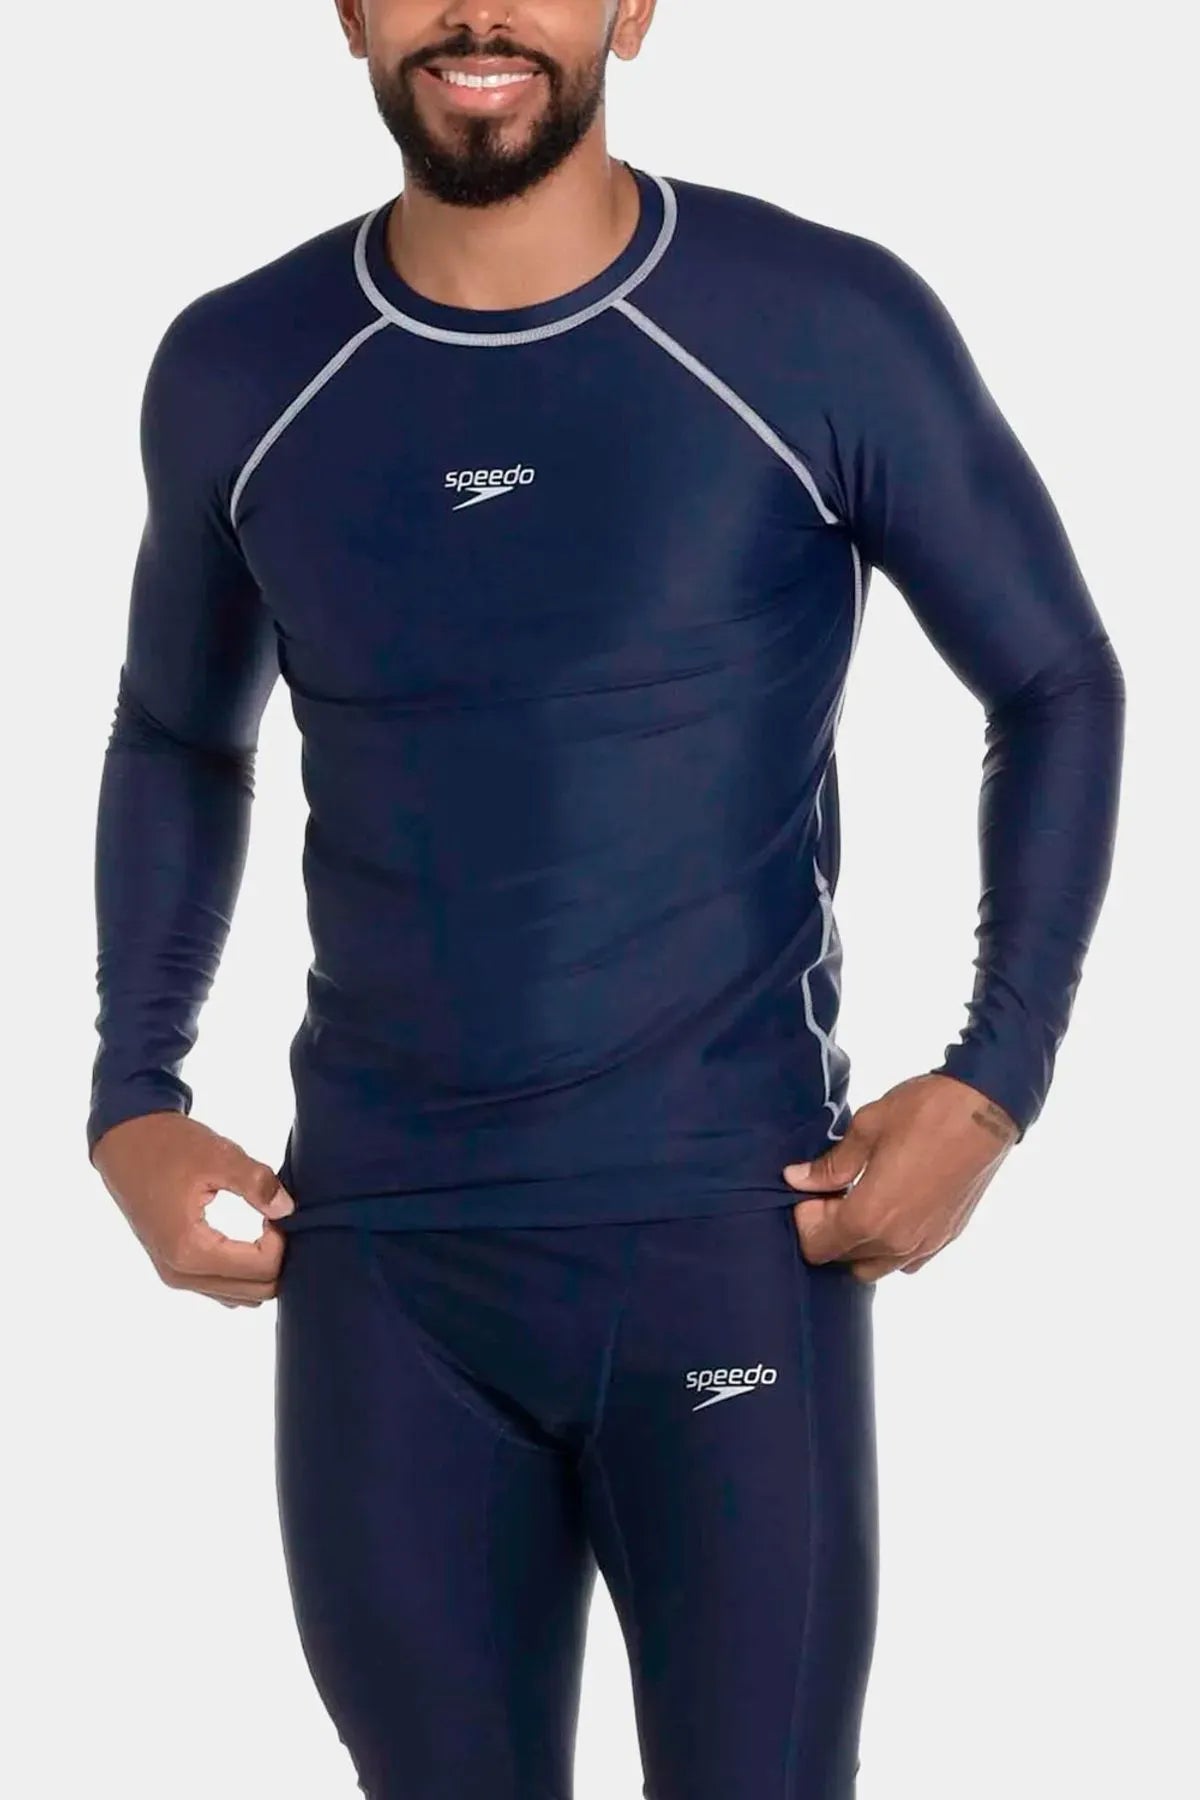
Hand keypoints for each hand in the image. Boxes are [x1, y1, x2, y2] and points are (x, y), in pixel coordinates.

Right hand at [90, 1113, 294, 1307]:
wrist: (126, 1142)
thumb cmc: (169, 1146)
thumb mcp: (219, 1155)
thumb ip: (257, 1183)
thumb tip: (286, 1209)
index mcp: (189, 1250)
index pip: (261, 1269)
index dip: (282, 1240)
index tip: (275, 1209)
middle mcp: (180, 1274)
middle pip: (256, 1292)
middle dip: (277, 1259)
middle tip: (275, 1220)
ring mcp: (175, 1276)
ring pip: (241, 1296)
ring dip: (261, 1269)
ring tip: (263, 1229)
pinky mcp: (175, 1269)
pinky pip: (223, 1288)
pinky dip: (243, 1272)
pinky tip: (246, 1239)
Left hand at [782, 1073, 1018, 1282]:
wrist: (986, 1109)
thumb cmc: (924, 1112)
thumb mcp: (866, 1129)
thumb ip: (830, 1164)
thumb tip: (797, 1179)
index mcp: (870, 1217)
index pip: (817, 1246)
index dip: (805, 1219)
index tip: (811, 1190)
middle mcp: (897, 1242)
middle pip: (843, 1260)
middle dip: (828, 1231)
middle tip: (832, 1192)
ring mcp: (926, 1244)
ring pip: (876, 1267)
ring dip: (858, 1244)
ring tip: (860, 1203)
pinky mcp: (948, 1236)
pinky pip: (907, 1260)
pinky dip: (890, 1247)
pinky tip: (891, 1211)